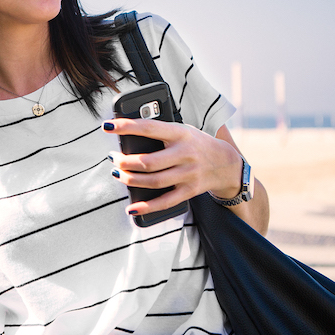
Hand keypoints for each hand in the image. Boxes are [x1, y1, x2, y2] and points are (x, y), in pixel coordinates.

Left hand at [103, 117, 242, 216]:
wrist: (227, 163)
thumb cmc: (196, 143)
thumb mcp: (182, 130)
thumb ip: (159, 132)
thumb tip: (127, 135)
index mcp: (181, 133)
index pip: (149, 128)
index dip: (126, 127)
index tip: (107, 126)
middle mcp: (185, 153)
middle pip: (149, 161)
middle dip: (125, 161)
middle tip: (113, 158)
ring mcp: (188, 174)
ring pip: (154, 181)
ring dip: (130, 180)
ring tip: (117, 174)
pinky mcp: (190, 191)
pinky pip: (165, 202)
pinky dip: (147, 207)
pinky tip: (131, 208)